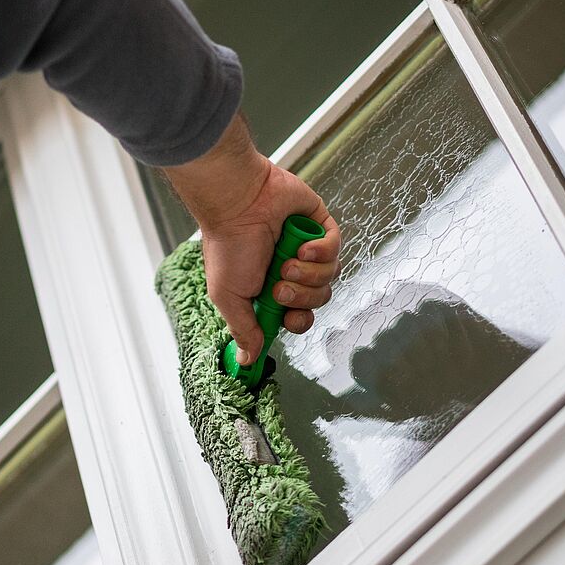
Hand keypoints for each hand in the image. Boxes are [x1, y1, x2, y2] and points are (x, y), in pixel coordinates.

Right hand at [162, 115, 341, 364]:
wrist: (237, 202)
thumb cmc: (228, 245)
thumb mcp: (228, 296)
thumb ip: (243, 329)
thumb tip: (246, 361)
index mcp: (269, 288)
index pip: (299, 317)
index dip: (298, 320)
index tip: (286, 317)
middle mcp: (291, 270)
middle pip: (318, 300)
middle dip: (302, 298)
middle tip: (280, 286)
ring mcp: (307, 247)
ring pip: (329, 276)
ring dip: (310, 273)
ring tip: (289, 260)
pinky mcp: (319, 225)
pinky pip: (336, 248)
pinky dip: (322, 251)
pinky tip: (304, 245)